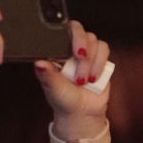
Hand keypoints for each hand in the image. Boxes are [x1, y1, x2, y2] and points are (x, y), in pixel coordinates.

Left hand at [36, 18, 110, 138]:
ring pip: (94, 40)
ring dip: (91, 61)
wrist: (82, 112)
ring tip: (83, 81)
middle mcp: (71, 48)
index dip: (70, 35)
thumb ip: (48, 75)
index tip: (74, 51)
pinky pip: (104, 49)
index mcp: (56, 51)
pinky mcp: (100, 57)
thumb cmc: (63, 99)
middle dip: (83, 48)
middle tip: (81, 64)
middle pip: (80, 31)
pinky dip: (100, 63)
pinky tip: (93, 78)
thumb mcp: (53, 89)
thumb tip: (38, 63)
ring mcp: (87, 51)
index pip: (62, 30)